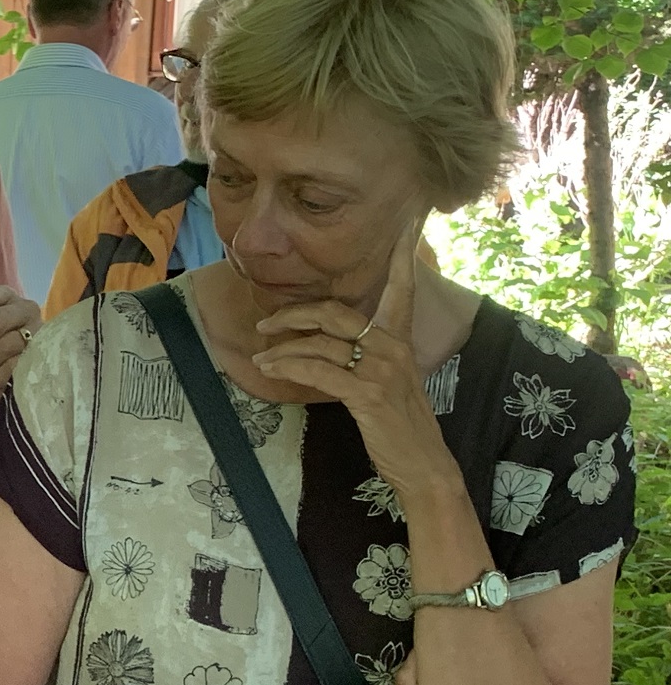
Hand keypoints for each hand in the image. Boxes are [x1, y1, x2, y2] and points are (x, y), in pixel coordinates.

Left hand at [249, 223, 454, 499]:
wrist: (422, 463)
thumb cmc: (398, 423)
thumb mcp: (385, 380)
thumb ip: (364, 354)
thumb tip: (326, 341)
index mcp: (400, 339)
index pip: (401, 287)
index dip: (402, 255)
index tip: (407, 221)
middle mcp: (393, 346)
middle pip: (335, 311)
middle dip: (293, 314)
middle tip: (265, 324)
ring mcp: (382, 369)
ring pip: (319, 343)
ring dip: (282, 349)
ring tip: (261, 356)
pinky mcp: (368, 393)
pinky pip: (317, 370)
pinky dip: (289, 368)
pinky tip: (272, 371)